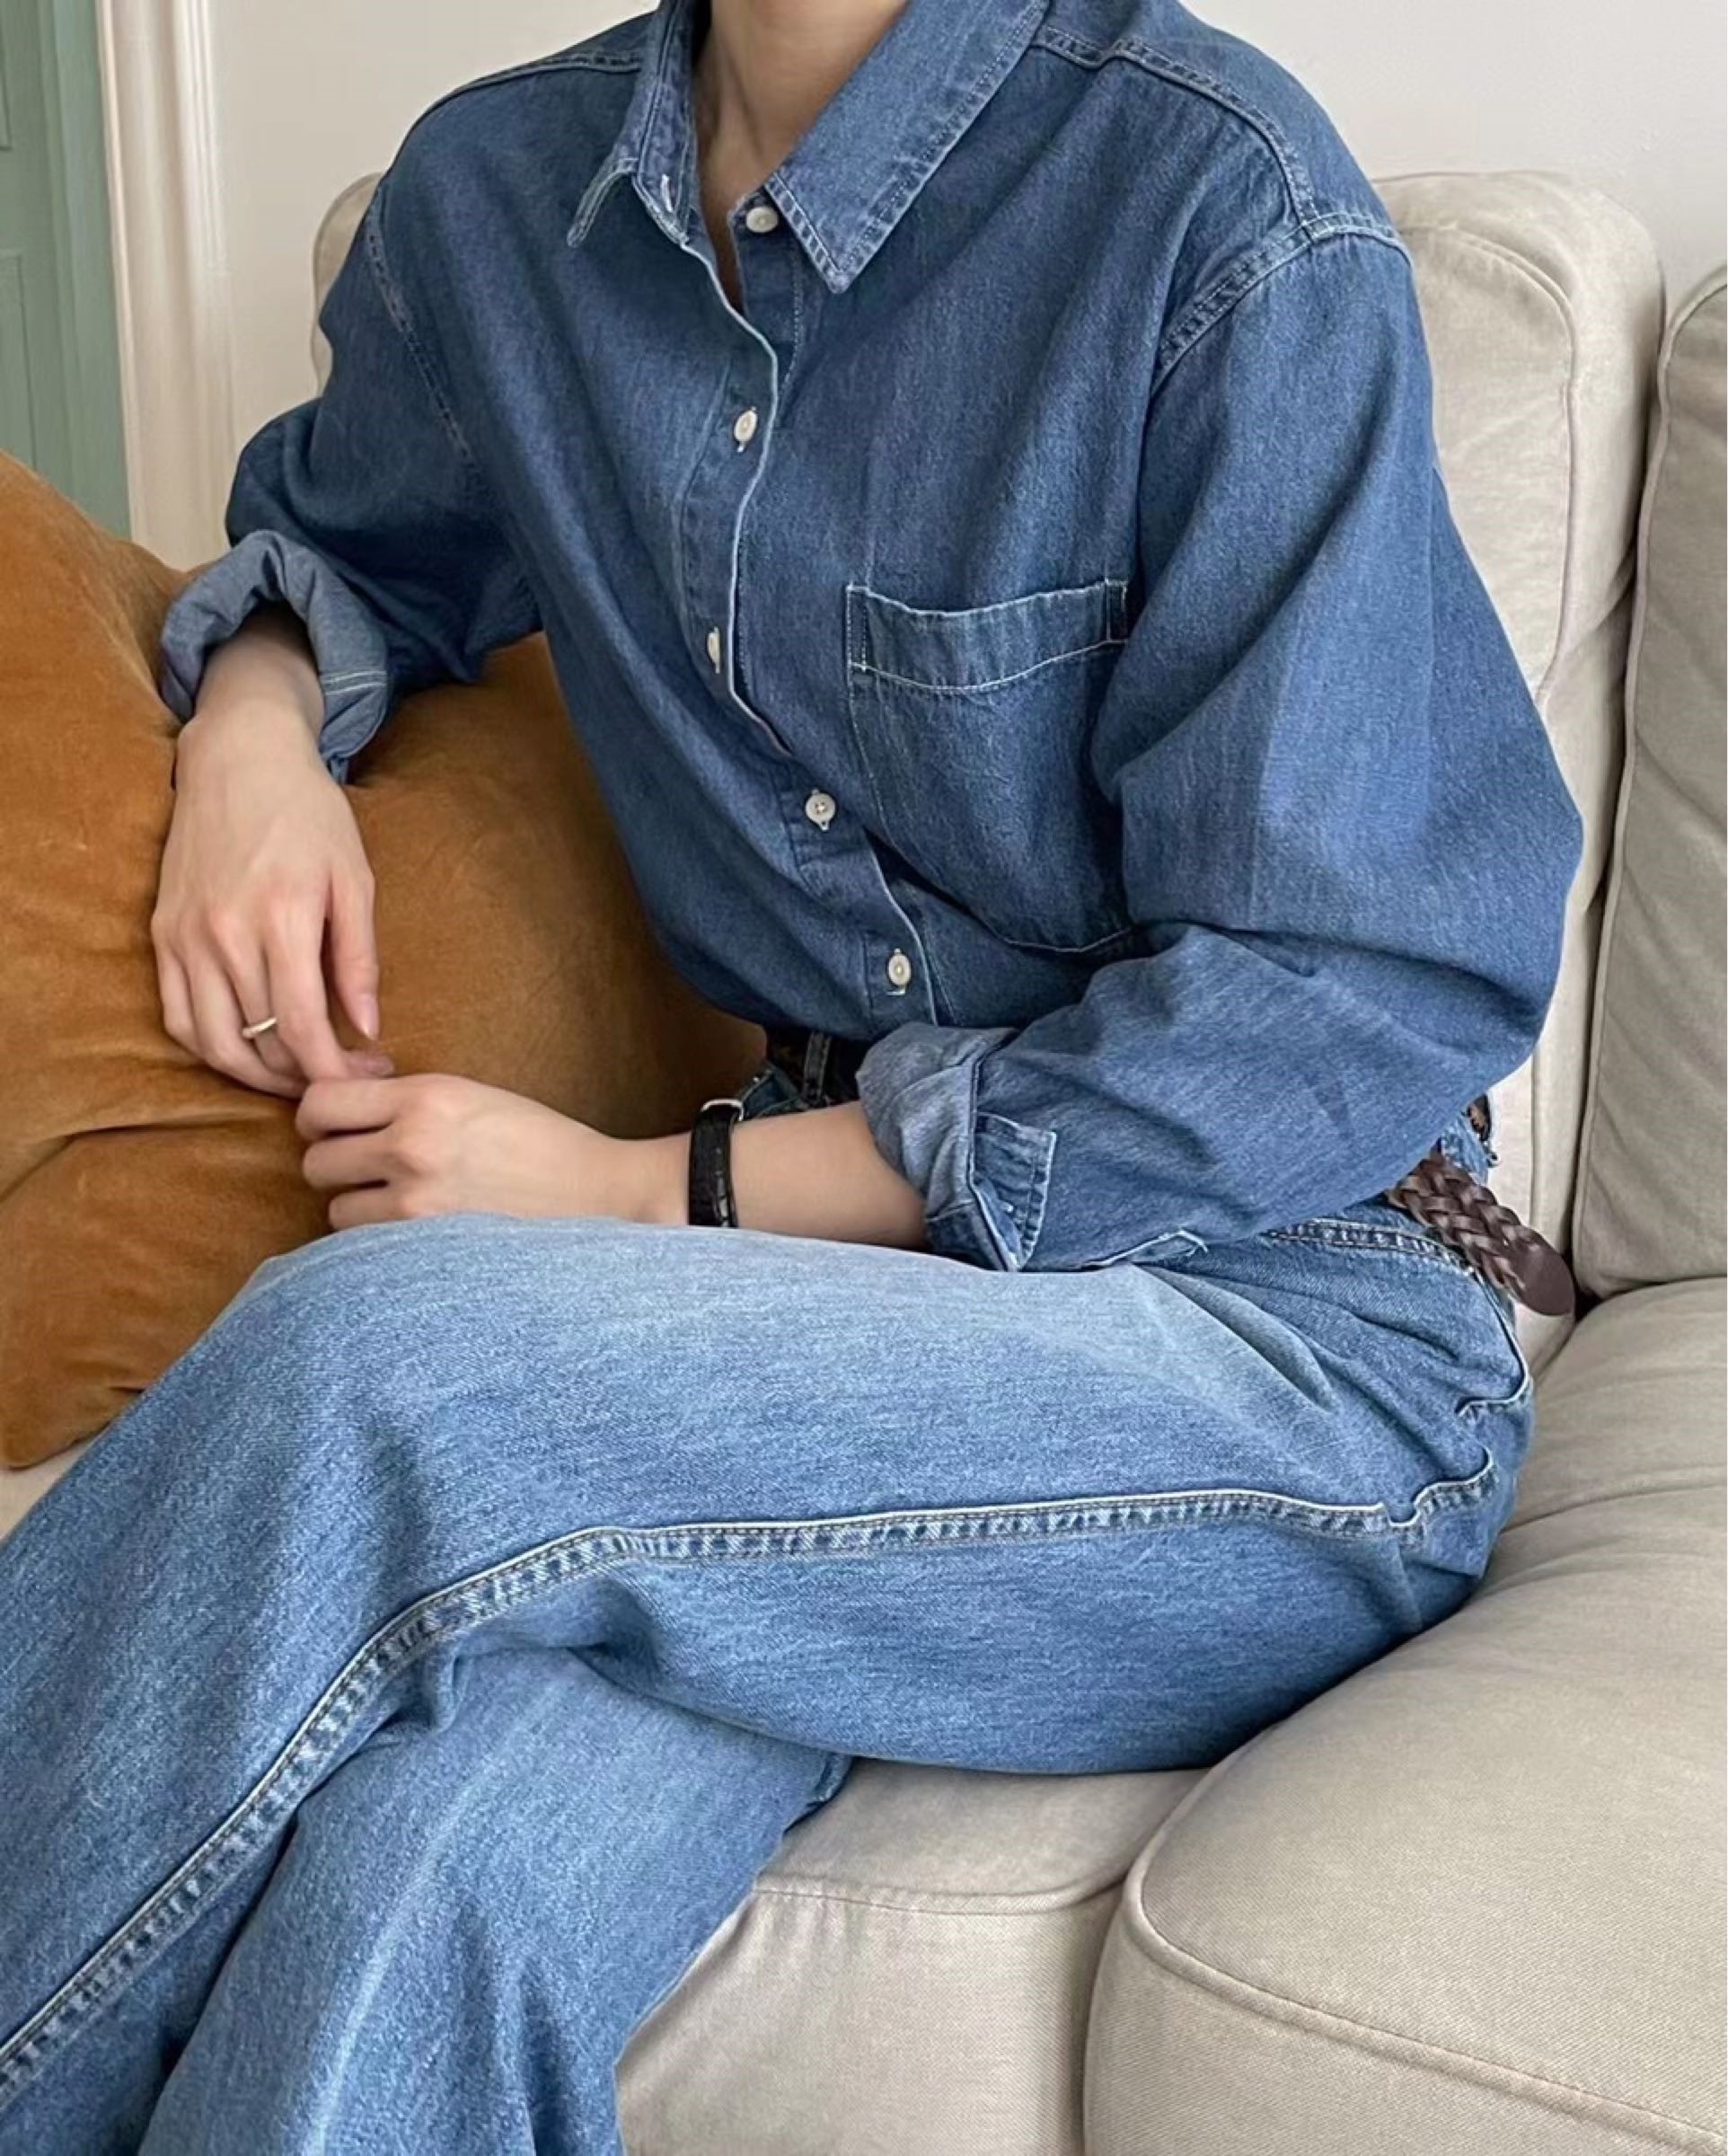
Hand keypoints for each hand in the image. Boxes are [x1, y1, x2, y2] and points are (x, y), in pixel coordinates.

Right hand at [153, 614, 389, 1096]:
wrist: (238, 758)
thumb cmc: (307, 813)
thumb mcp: (354, 878)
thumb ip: (359, 960)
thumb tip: (368, 1030)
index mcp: (281, 918)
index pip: (300, 1027)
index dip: (334, 1070)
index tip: (366, 1079)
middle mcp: (223, 934)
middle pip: (260, 1043)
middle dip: (306, 1076)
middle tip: (343, 1077)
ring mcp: (185, 937)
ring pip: (213, 1044)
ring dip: (256, 1076)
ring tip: (297, 1075)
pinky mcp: (162, 934)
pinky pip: (177, 1017)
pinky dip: (211, 1049)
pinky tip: (247, 1051)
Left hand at [297, 1074, 687, 1230]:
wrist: (601, 1192)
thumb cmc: (540, 1141)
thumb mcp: (472, 1095)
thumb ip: (407, 1100)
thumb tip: (339, 1107)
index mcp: (425, 1095)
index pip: (319, 1102)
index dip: (320, 1118)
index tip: (339, 1127)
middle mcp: (412, 1145)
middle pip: (316, 1161)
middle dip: (337, 1167)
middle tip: (369, 1170)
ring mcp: (418, 1203)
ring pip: (334, 1212)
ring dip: (357, 1210)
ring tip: (398, 1205)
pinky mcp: (428, 1248)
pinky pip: (365, 1250)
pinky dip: (379, 1245)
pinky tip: (414, 1234)